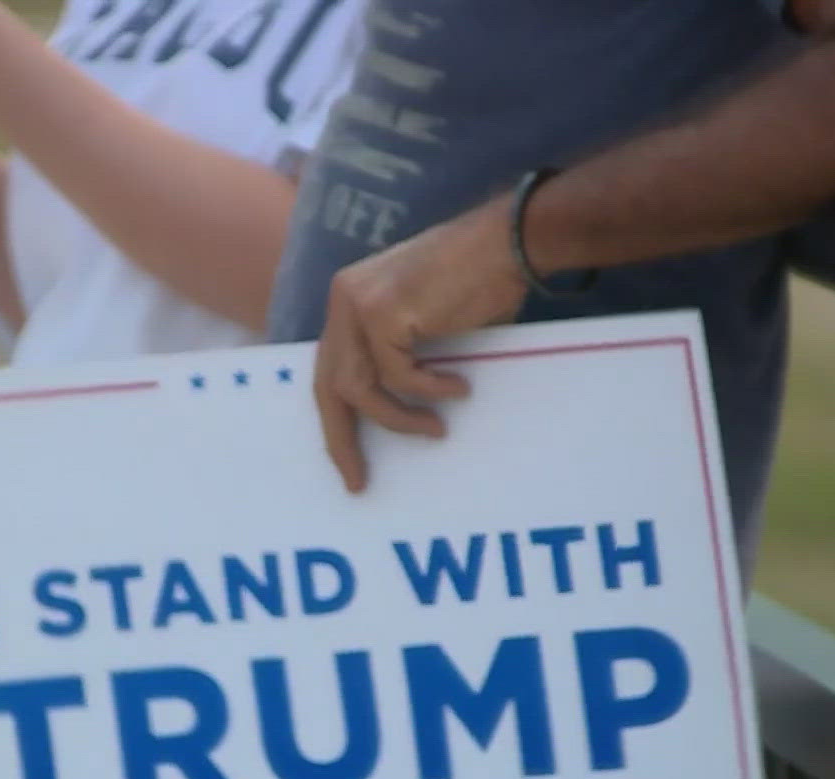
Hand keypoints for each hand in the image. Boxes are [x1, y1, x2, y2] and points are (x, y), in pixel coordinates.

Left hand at [313, 194, 527, 492]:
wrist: (506, 243)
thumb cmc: (478, 282)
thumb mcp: (422, 321)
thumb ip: (396, 354)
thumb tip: (393, 413)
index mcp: (348, 300)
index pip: (329, 369)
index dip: (337, 417)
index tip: (348, 460)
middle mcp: (344, 300)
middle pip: (328, 384)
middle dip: (341, 438)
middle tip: (356, 480)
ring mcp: (359, 304)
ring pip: (359, 387)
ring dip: (398, 418)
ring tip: (435, 429)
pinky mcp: (383, 313)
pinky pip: (397, 376)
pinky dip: (428, 390)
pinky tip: (458, 388)